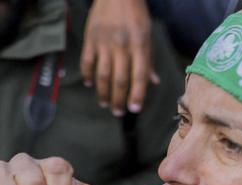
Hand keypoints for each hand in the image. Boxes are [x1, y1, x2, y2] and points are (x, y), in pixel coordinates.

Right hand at [80, 0, 159, 115]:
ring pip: (103, 75)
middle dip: (119, 100)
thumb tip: (153, 83)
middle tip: (118, 113)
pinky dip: (87, 75)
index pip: (139, 76)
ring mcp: (104, 43)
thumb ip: (148, 60)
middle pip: (120, 80)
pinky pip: (87, 62)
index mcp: (139, 45)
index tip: (135, 109)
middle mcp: (122, 46)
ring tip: (105, 104)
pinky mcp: (91, 39)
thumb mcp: (147, 35)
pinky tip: (90, 84)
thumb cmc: (135, 15)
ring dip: (103, 93)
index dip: (137, 95)